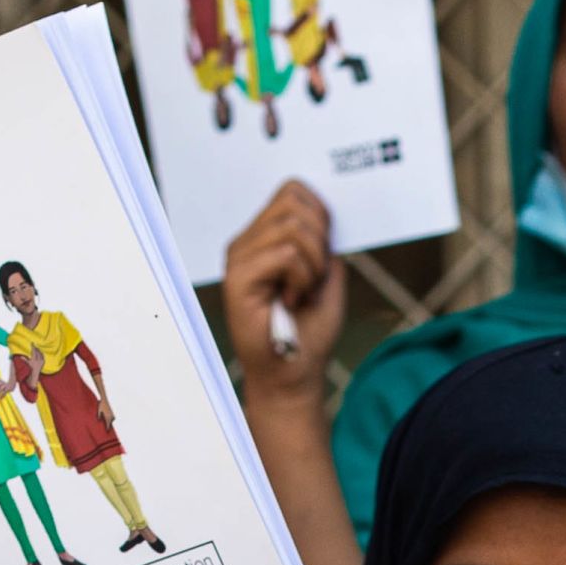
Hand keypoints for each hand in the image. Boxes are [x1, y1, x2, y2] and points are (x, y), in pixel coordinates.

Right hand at [223, 181, 343, 402]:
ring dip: (313, 265)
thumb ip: (323, 239)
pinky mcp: (238, 277)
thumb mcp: (327, 274)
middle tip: (314, 277)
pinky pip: (287, 254)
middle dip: (320, 239)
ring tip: (302, 292)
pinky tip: (291, 300)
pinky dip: (302, 279)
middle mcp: (247, 241)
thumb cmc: (309, 330)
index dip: (321, 214)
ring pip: (294, 228)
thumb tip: (322, 210)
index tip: (324, 255)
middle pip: (294, 201)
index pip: (293, 190)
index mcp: (264, 236)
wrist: (293, 374)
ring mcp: (239, 257)